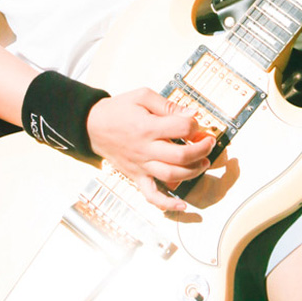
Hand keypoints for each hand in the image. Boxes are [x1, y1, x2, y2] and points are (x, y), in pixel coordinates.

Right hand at [86, 88, 215, 211]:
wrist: (92, 125)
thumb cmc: (118, 109)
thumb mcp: (142, 96)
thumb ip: (167, 105)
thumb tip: (192, 113)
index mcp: (147, 127)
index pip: (180, 128)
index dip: (194, 124)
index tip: (195, 121)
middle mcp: (145, 149)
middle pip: (180, 156)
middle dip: (201, 150)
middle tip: (209, 143)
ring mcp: (141, 166)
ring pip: (172, 175)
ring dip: (193, 172)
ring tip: (203, 163)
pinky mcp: (136, 177)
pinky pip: (151, 195)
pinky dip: (167, 204)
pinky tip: (182, 204)